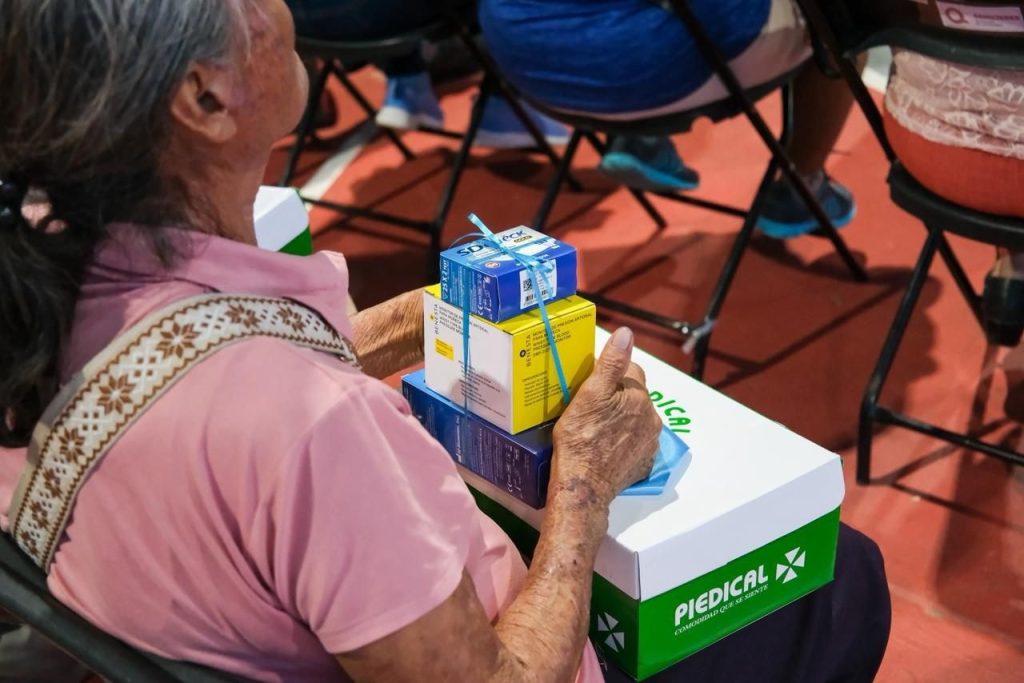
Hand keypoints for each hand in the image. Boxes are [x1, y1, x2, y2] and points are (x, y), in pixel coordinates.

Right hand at [552, 327, 661, 506]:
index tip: (590, 385)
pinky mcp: (645, 463)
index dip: (609, 374)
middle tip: (590, 407)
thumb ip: (610, 362)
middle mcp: (652, 418)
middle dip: (617, 396)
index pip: (631, 371)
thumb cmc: (580, 438)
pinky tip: (605, 445)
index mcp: (639, 398)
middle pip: (635, 395)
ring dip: (622, 418)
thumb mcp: (590, 395)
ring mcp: (650, 443)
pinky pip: (636, 442)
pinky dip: (624, 441)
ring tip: (596, 428)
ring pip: (636, 418)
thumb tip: (626, 333)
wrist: (583, 485)